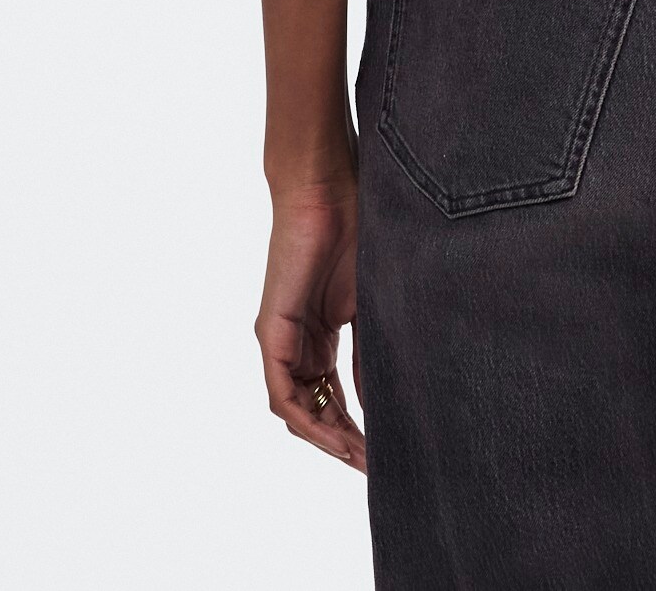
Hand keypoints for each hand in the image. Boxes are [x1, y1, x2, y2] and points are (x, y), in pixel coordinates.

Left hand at [256, 177, 365, 472]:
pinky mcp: (271, 332)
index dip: (358, 428)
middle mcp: (298, 344)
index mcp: (322, 335)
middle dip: (345, 443)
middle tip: (374, 467)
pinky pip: (282, 392)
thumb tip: (384, 401)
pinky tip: (333, 436)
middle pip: (317, 410)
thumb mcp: (371, 302)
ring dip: (326, 438)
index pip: (336, 397)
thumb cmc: (354, 227)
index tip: (384, 452)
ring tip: (359, 458)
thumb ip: (371, 351)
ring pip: (297, 409)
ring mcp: (282, 340)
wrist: (327, 188)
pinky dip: (307, 418)